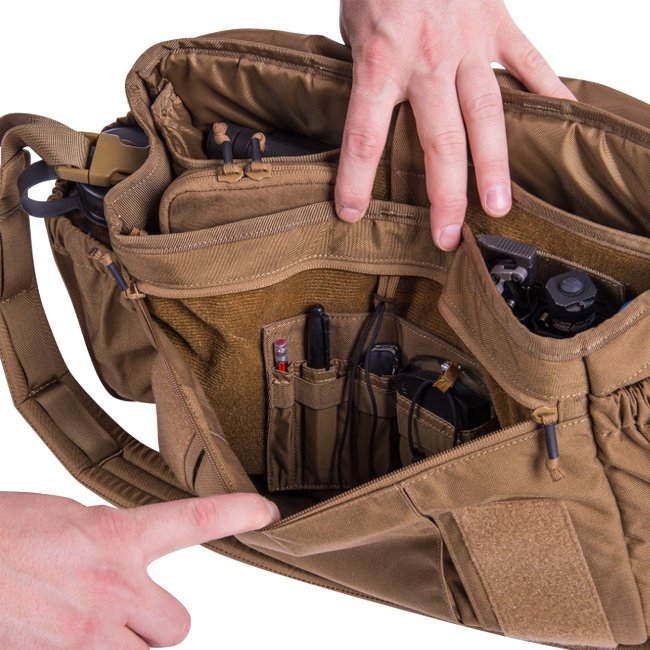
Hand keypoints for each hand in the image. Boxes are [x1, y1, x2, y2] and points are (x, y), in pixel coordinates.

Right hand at [0, 491, 279, 648]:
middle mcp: (115, 587)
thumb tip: (128, 557)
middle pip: (178, 626)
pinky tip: (63, 635)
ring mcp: (91, 633)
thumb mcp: (66, 520)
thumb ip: (109, 540)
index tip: (267, 511)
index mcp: (116, 537)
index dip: (236, 512)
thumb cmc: (3, 534)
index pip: (194, 517)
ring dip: (125, 647)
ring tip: (87, 624)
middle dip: (156, 624)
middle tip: (125, 610)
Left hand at [335, 0, 575, 249]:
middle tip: (448, 235)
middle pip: (439, 139)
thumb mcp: (352, 27)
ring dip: (495, 163)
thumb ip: (366, 75)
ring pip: (487, 113)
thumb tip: (373, 114)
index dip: (356, 178)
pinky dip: (547, 91)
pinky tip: (562, 121)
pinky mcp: (497, 23)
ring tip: (500, 204)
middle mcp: (427, 59)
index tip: (353, 213)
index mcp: (381, 60)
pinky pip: (527, 61)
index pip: (365, 134)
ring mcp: (468, 42)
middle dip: (444, 192)